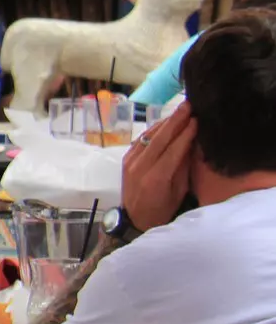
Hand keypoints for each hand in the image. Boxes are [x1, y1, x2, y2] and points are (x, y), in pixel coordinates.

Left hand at [122, 103, 196, 232]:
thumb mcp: (178, 191)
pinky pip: (141, 140)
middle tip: (188, 105)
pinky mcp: (126, 158)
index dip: (185, 134)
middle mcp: (140, 167)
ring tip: (180, 110)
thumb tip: (193, 143)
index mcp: (156, 179)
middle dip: (175, 121)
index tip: (197, 119)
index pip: (173, 150)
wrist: (135, 217)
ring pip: (149, 136)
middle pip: (159, 139)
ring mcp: (130, 162)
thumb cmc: (162, 208)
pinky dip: (154, 130)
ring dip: (165, 122)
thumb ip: (183, 167)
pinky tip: (165, 122)